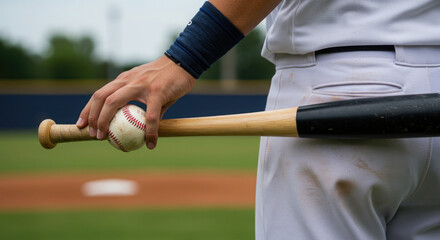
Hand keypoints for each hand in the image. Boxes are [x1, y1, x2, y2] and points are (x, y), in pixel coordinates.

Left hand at [76, 55, 195, 148]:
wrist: (184, 62)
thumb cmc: (167, 79)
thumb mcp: (149, 89)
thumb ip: (142, 106)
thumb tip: (138, 129)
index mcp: (124, 80)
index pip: (100, 94)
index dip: (88, 109)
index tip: (82, 124)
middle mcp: (128, 80)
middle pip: (102, 97)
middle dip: (92, 117)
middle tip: (93, 135)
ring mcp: (141, 85)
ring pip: (115, 102)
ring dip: (106, 122)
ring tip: (108, 139)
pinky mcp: (157, 92)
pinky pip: (150, 116)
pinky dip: (149, 131)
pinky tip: (150, 143)